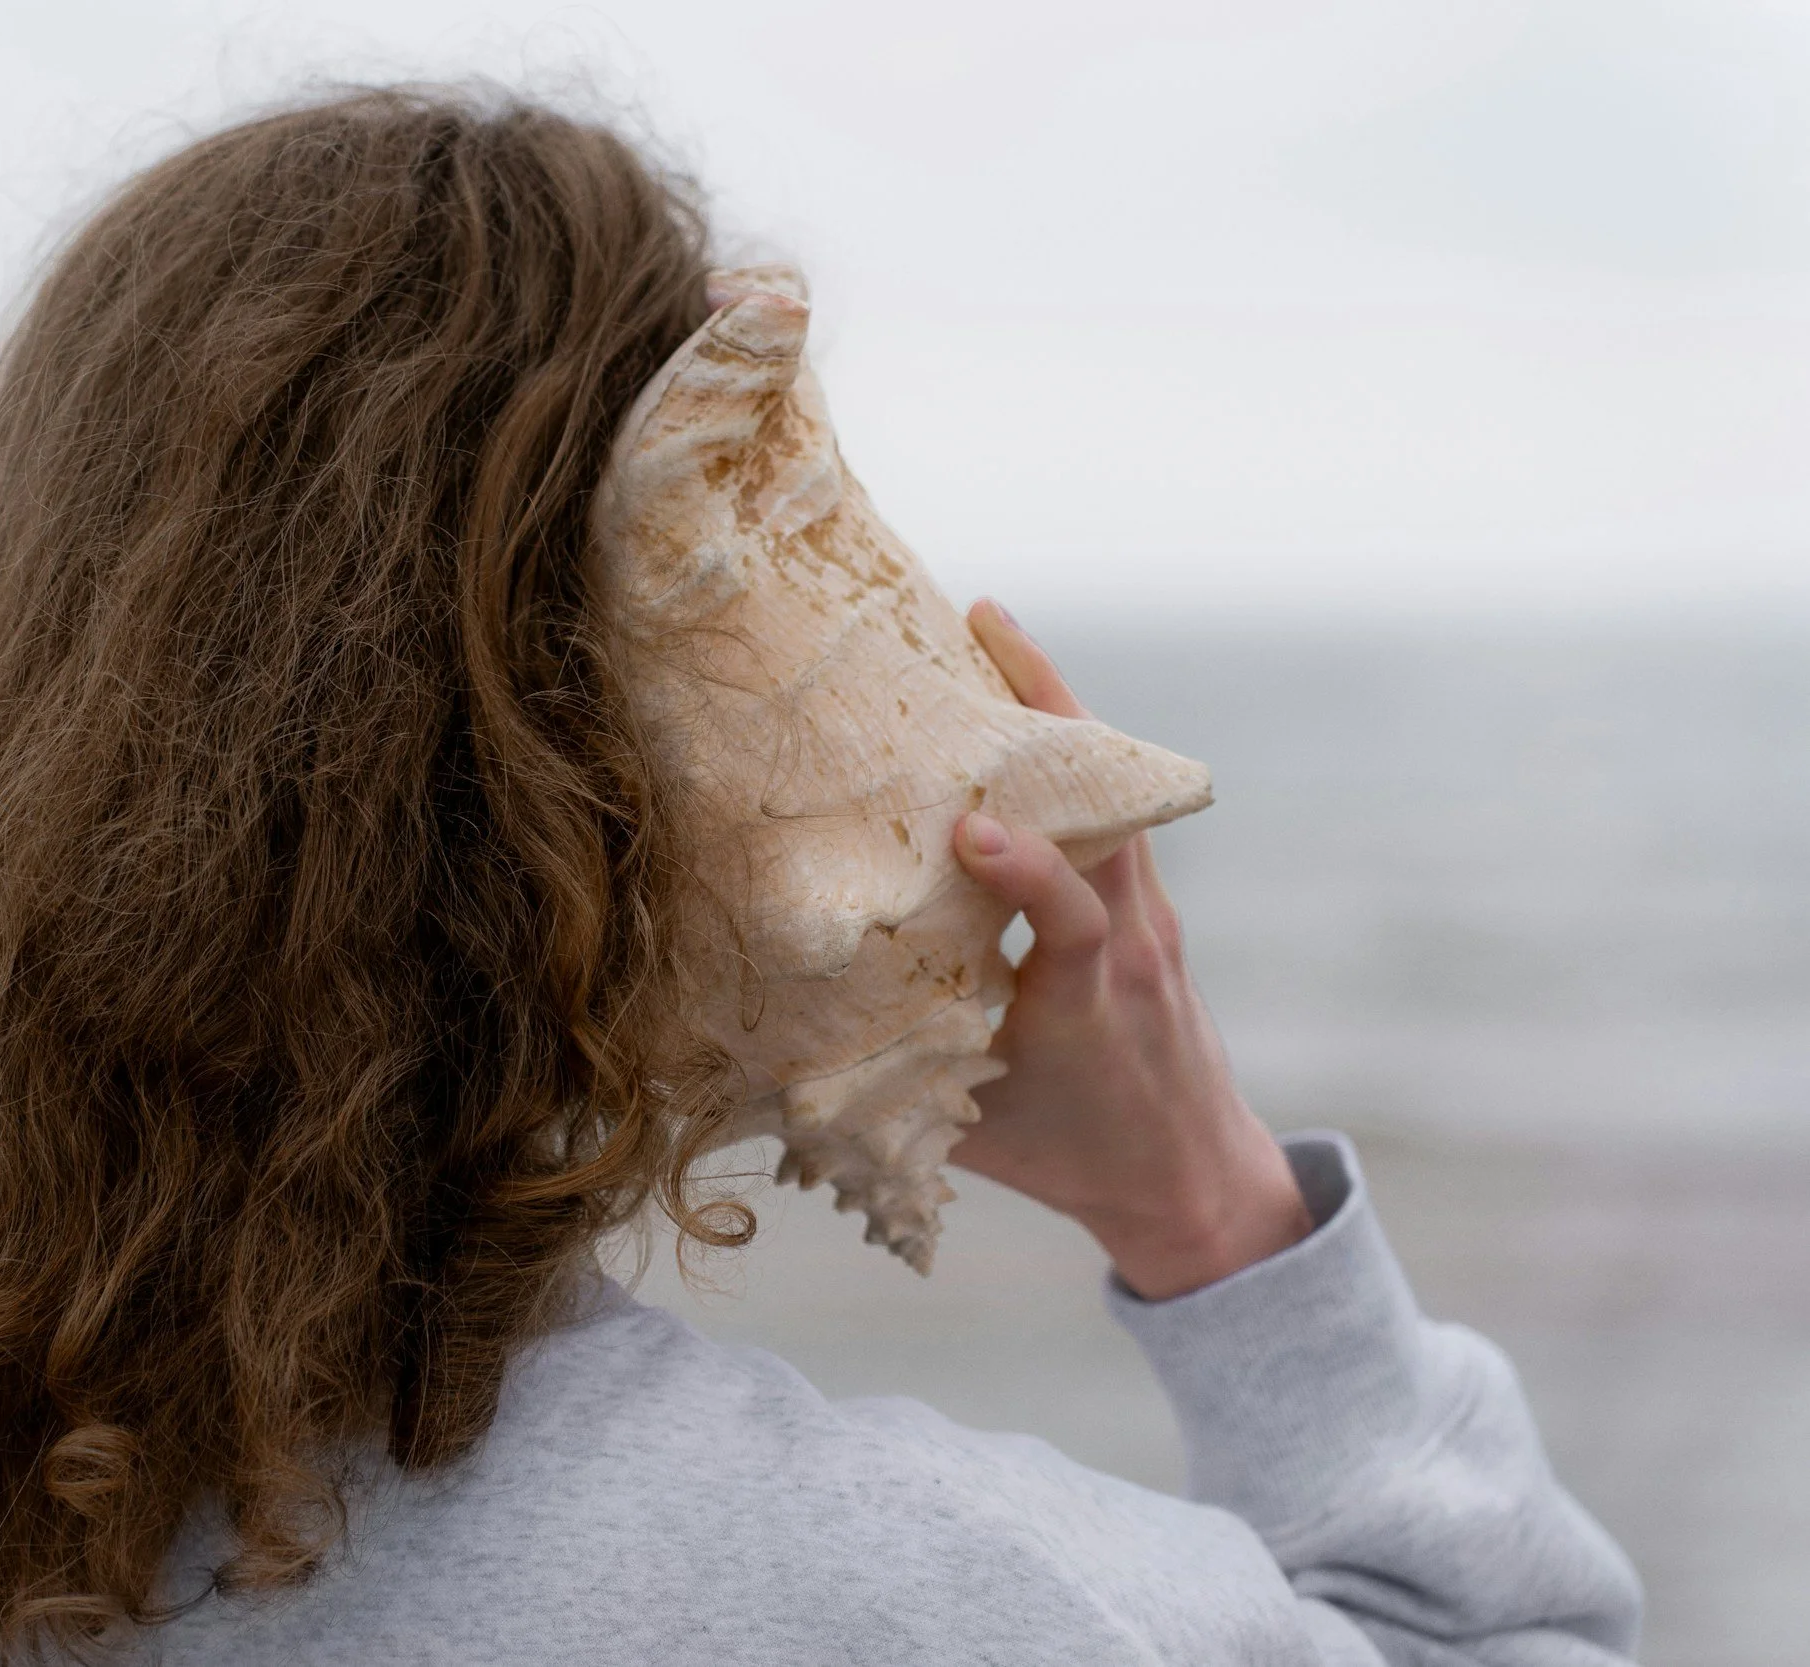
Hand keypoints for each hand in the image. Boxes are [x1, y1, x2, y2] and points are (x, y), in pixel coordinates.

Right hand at [945, 600, 1312, 1299]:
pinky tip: (1012, 710)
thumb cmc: (1076, 1161)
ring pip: (1116, 792)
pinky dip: (1070, 754)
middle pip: (1115, 809)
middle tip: (980, 627)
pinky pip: (1114, 810)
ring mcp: (1152, 917)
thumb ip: (893, 1090)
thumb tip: (769, 1061)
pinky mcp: (1149, 907)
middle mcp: (1133, 941)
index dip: (1032, 869)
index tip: (974, 830)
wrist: (1194, 1178)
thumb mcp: (978, 1138)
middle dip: (1051, 711)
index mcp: (1092, 999)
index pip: (1076, 916)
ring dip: (1058, 709)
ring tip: (988, 633)